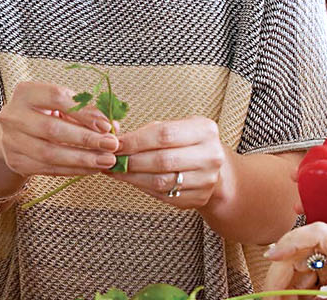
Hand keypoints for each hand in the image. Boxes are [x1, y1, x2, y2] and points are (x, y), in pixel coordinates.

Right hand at [0, 81, 119, 177]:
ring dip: (82, 159)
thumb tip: (112, 125)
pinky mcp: (16, 162)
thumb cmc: (43, 114)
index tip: (106, 125)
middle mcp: (13, 116)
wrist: (14, 134)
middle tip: (111, 145)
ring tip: (106, 160)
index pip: (56, 98)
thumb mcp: (60, 105)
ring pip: (50, 153)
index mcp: (26, 93)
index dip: (83, 112)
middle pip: (52, 129)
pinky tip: (91, 169)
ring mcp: (11, 141)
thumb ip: (84, 111)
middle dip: (86, 139)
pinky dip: (73, 170)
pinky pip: (49, 169)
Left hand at [109, 117, 227, 208]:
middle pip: (162, 160)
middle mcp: (210, 155)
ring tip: (116, 171)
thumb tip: (116, 141)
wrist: (216, 168)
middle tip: (111, 159)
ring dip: (133, 177)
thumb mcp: (178, 127)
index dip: (136, 140)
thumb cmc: (189, 143)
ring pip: (161, 181)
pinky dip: (142, 188)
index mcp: (205, 130)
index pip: (164, 134)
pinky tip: (131, 180)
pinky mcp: (198, 198)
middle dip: (131, 160)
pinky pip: (164, 195)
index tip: (116, 144)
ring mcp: (206, 179)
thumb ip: (151, 132)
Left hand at [263, 222, 326, 298]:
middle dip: (278, 278)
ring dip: (281, 270)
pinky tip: (277, 255)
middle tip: (269, 298)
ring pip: (300, 245)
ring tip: (272, 293)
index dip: (282, 281)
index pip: (301, 263)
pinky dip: (292, 242)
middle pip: (296, 255)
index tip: (272, 297)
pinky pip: (314, 236)